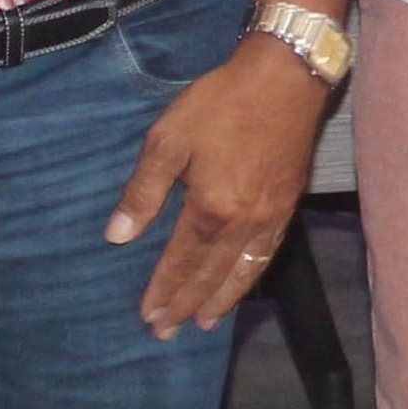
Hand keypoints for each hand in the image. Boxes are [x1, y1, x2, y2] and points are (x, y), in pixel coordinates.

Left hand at [106, 37, 331, 334]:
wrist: (286, 76)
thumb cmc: (221, 103)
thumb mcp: (169, 139)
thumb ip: (143, 191)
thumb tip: (117, 236)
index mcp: (211, 208)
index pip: (181, 262)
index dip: (163, 291)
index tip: (147, 316)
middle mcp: (243, 222)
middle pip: (212, 275)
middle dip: (187, 305)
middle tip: (166, 332)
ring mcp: (271, 215)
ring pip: (244, 271)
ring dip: (222, 300)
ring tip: (205, 322)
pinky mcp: (289, 203)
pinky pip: (268, 252)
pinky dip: (252, 275)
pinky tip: (244, 281)